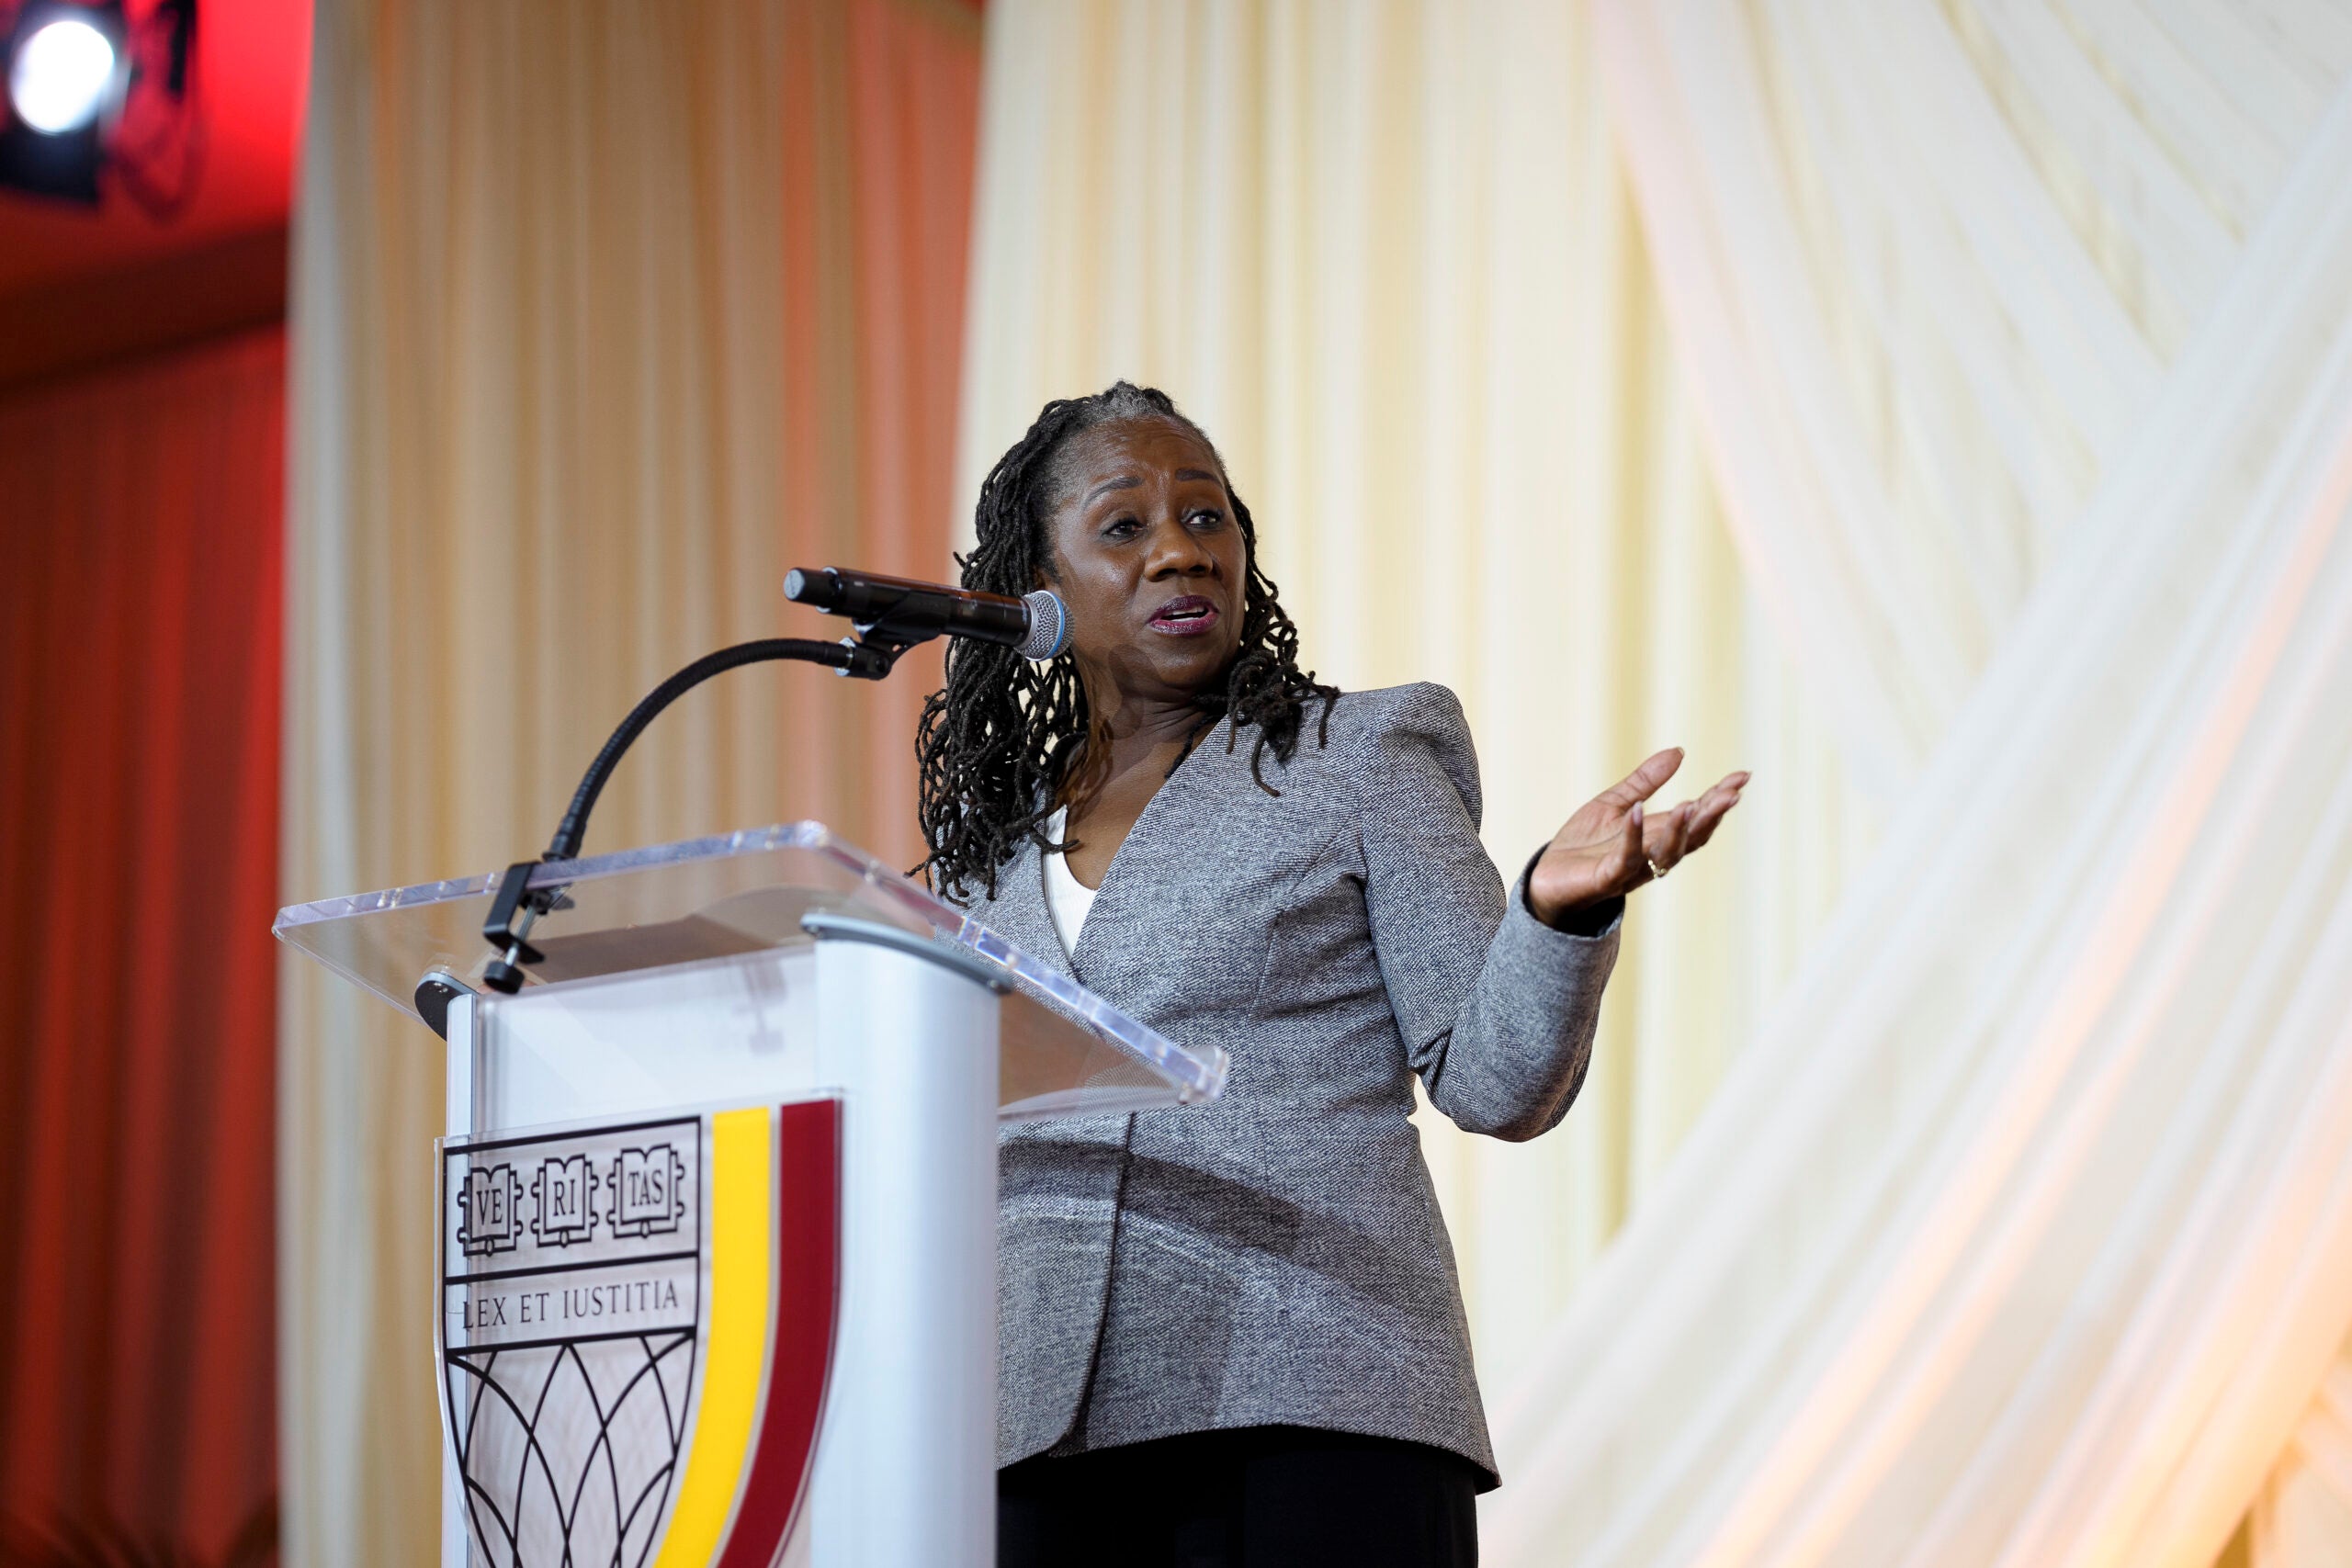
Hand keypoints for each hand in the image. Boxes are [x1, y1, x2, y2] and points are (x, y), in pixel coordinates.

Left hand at [1526, 749, 1747, 924]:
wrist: (1546, 879)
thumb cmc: (1582, 845)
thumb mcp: (1615, 804)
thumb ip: (1645, 781)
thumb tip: (1680, 751)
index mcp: (1656, 836)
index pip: (1695, 816)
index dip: (1718, 798)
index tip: (1742, 777)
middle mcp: (1651, 855)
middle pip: (1690, 837)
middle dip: (1711, 816)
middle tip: (1733, 794)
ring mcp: (1631, 869)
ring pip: (1665, 853)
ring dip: (1679, 829)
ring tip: (1691, 804)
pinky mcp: (1606, 879)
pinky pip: (1624, 858)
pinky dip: (1633, 836)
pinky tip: (1638, 811)